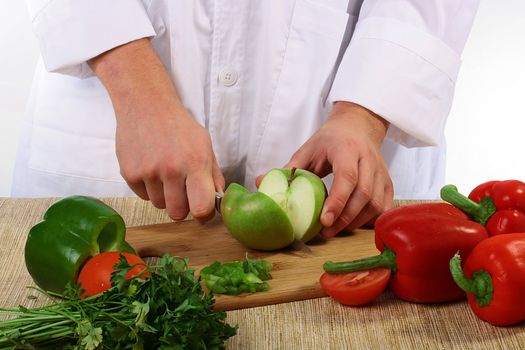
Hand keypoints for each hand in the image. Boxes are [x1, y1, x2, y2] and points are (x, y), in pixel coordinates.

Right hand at [90, 39, 223, 221]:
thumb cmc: (179, 126)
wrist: (145, 104)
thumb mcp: (204, 145)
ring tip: (165, 173)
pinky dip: (149, 188)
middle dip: (182, 206)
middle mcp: (171, 170)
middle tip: (182, 191)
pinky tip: (151, 168)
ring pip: (160, 205)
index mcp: (195, 163)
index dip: (204, 215)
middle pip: (178, 213)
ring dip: (164, 196)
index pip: (201, 207)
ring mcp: (148, 173)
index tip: (203, 211)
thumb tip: (217, 202)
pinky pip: (143, 197)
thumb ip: (213, 175)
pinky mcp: (129, 174)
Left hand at [285, 101, 393, 236]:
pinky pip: (383, 207)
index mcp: (347, 150)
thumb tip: (260, 183)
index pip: (347, 178)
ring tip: (336, 230)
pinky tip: (354, 224)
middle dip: (344, 218)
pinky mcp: (388, 182)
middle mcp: (369, 160)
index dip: (337, 201)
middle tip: (326, 232)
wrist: (359, 127)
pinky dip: (370, 220)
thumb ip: (289, 168)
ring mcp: (381, 172)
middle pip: (363, 195)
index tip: (324, 221)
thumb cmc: (331, 140)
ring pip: (375, 203)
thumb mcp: (308, 149)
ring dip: (356, 221)